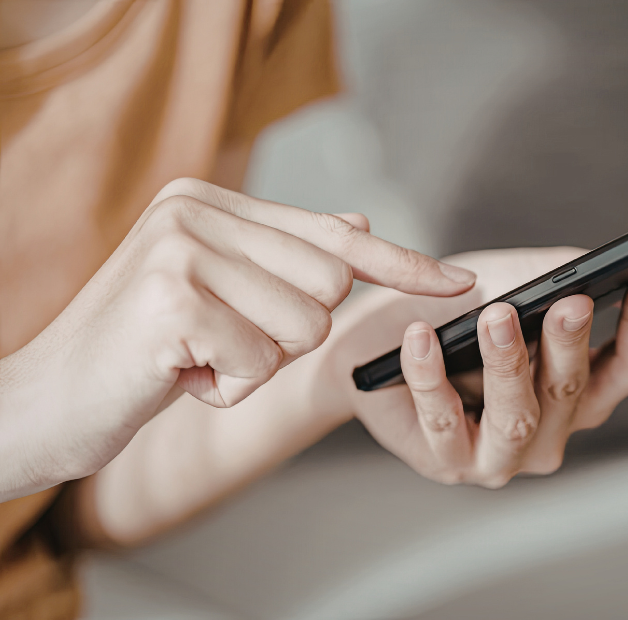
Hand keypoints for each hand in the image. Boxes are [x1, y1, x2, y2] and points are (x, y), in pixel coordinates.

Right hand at [0, 178, 474, 499]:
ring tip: (195, 358)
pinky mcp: (172, 304)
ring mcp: (181, 252)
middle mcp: (195, 213)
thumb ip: (284, 256)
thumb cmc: (141, 351)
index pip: (336, 233)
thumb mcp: (214, 293)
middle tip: (221, 340)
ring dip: (256, 365)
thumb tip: (360, 221)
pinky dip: (227, 389)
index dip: (405, 263)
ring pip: (303, 329)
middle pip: (330, 287)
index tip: (461, 282)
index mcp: (210, 203)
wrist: (44, 399)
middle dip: (287, 334)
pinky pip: (260, 365)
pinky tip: (177, 378)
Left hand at [317, 247, 627, 487]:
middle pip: (573, 391)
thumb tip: (588, 268)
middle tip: (570, 303)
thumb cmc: (453, 314)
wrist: (377, 344)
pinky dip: (431, 375)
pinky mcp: (447, 461)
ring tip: (496, 316)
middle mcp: (551, 432)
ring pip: (517, 416)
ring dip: (507, 364)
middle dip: (570, 343)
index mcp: (580, 392)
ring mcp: (501, 456)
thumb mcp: (507, 284)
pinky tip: (421, 337)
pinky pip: (444, 419)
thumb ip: (550, 277)